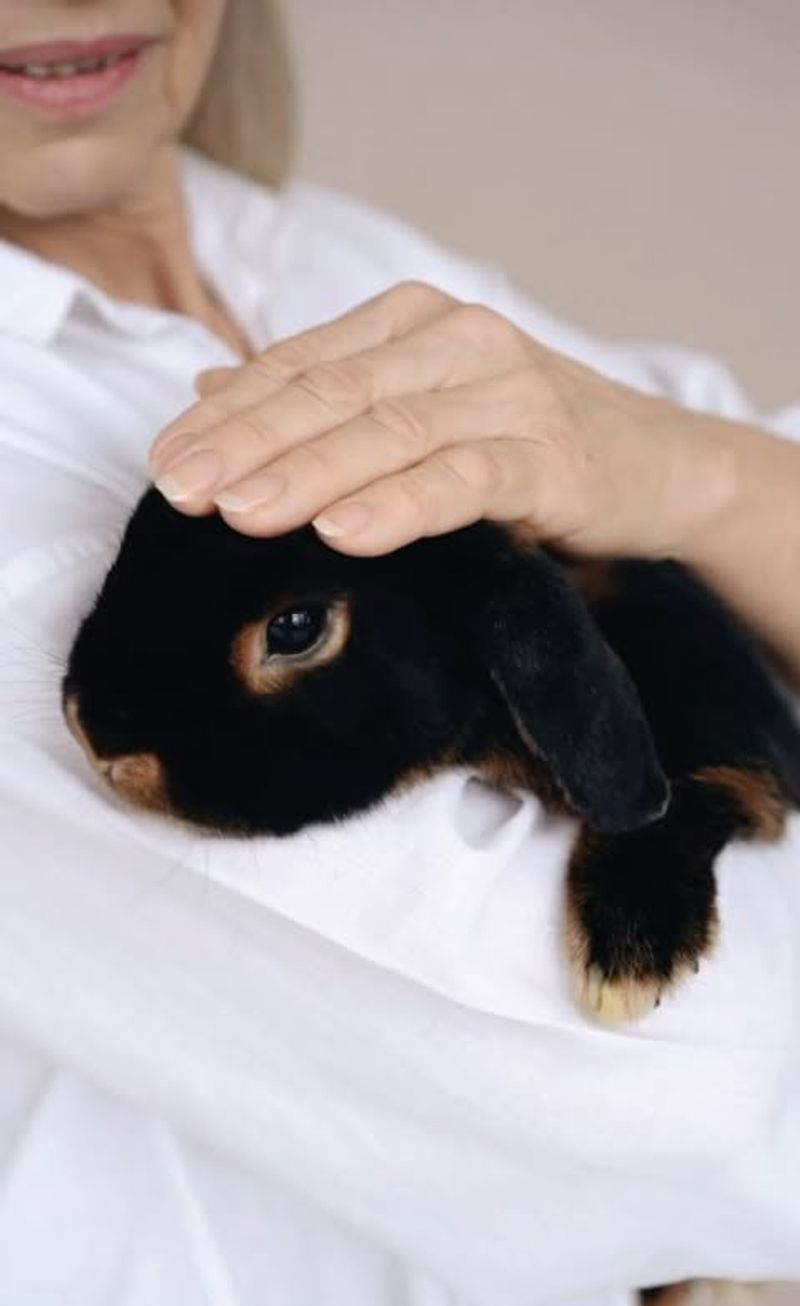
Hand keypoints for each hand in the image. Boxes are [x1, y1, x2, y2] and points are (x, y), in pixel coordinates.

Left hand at [149, 281, 735, 557]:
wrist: (662, 466)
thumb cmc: (527, 440)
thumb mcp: (420, 407)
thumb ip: (324, 395)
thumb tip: (210, 387)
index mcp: (415, 321)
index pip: (302, 363)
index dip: (230, 413)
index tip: (165, 463)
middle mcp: (459, 341)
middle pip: (334, 392)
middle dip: (248, 444)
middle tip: (181, 491)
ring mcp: (510, 393)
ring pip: (390, 430)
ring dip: (308, 473)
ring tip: (240, 513)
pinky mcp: (552, 455)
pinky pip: (466, 477)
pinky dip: (402, 503)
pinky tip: (345, 530)